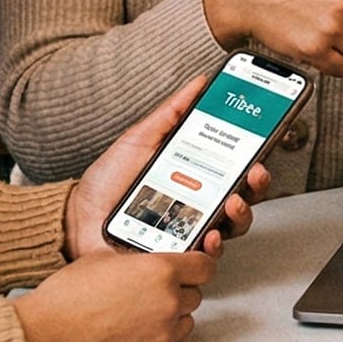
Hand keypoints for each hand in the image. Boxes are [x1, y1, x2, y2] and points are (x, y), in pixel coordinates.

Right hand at [11, 249, 213, 341]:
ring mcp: (162, 332)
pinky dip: (160, 333)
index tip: (193, 264)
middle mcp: (167, 301)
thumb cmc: (67, 296)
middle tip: (157, 286)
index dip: (199, 263)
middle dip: (181, 287)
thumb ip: (137, 258)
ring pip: (186, 318)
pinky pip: (170, 340)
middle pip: (196, 292)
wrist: (46, 335)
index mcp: (159, 270)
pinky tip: (137, 325)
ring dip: (173, 312)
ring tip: (144, 307)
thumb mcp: (104, 257)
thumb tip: (147, 260)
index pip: (204, 265)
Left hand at [67, 74, 268, 260]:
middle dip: (257, 184)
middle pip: (244, 196)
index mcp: (194, 175)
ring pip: (233, 227)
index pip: (235, 166)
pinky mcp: (177, 258)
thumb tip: (199, 83)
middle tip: (255, 171)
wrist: (75, 218)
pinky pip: (206, 258)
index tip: (266, 138)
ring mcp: (190, 232)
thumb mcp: (140, 139)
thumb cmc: (106, 182)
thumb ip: (171, 113)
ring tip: (232, 201)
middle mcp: (198, 205)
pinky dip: (213, 246)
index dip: (256, 153)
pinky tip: (209, 234)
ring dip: (241, 213)